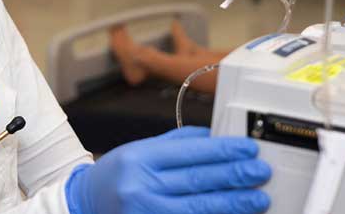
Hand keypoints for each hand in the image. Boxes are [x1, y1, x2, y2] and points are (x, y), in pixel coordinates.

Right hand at [65, 126, 270, 213]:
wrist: (84, 204)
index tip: (247, 149)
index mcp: (139, 158)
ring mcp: (146, 212)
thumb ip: (175, 144)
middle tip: (260, 171)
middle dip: (234, 176)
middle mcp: (141, 186)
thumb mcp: (138, 150)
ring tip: (257, 197)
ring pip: (198, 207)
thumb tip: (214, 138)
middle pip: (197, 180)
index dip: (222, 151)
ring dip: (232, 203)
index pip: (189, 153)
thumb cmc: (114, 176)